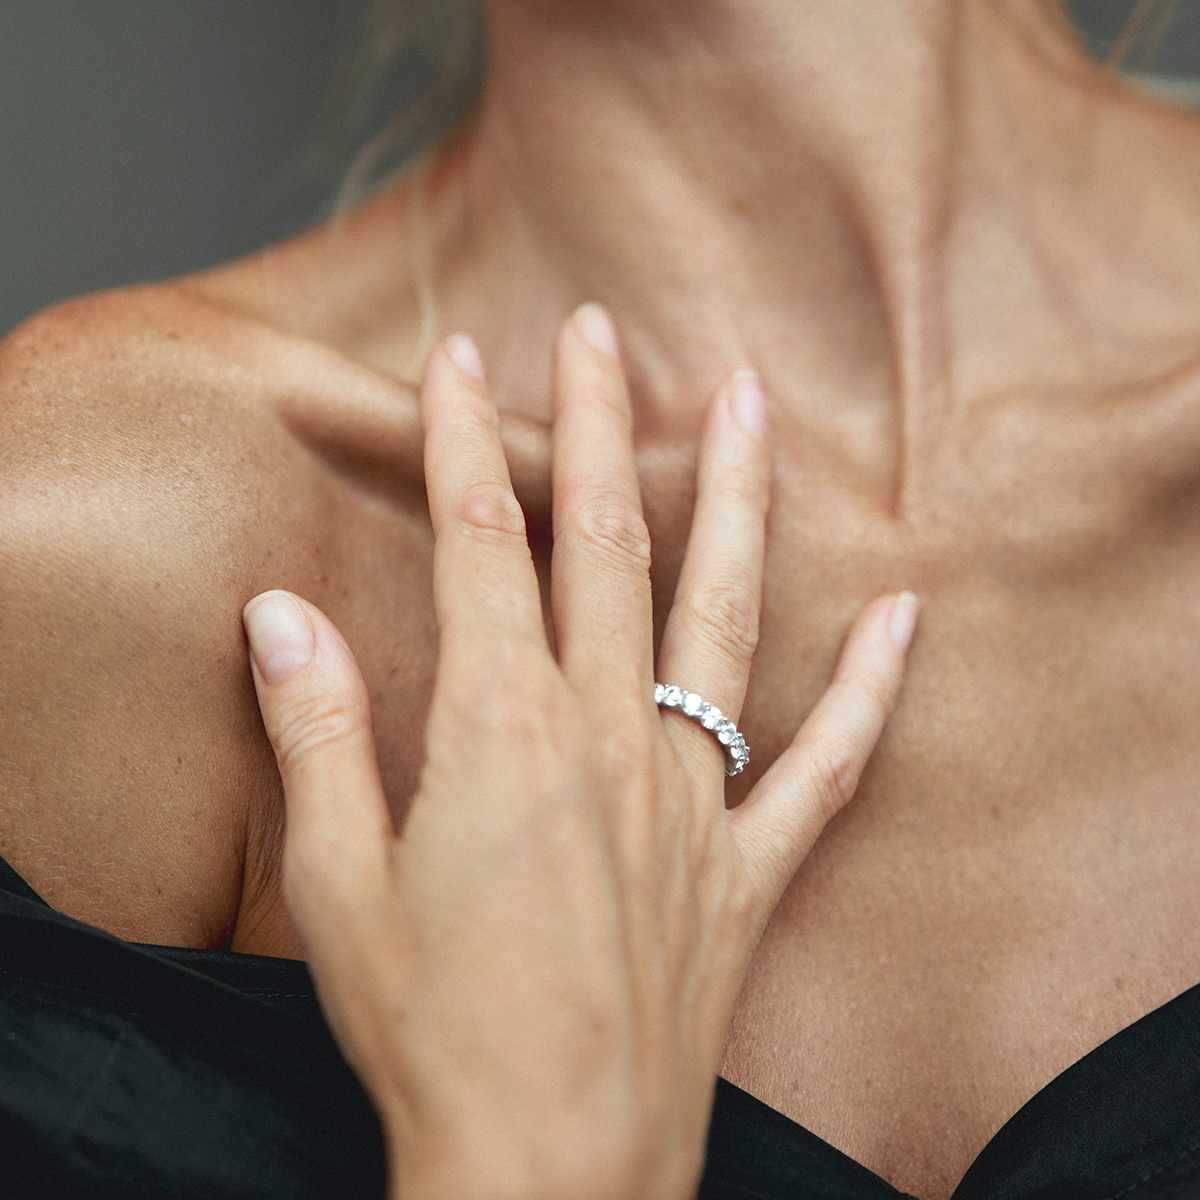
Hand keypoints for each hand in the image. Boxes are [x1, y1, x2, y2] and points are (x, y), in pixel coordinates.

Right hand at [243, 304, 917, 1199]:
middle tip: (603, 333)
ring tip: (749, 404)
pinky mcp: (747, 870)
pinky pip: (828, 767)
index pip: (482, 544)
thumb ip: (318, 730)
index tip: (459, 361)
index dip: (467, 441)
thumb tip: (279, 614)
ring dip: (734, 501)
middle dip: (599, 426)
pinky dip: (872, 691)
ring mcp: (693, 797)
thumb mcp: (336, 880)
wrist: (544, 1163)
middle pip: (608, 546)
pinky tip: (905, 618)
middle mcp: (610, 738)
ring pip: (722, 615)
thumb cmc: (430, 1028)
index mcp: (501, 731)